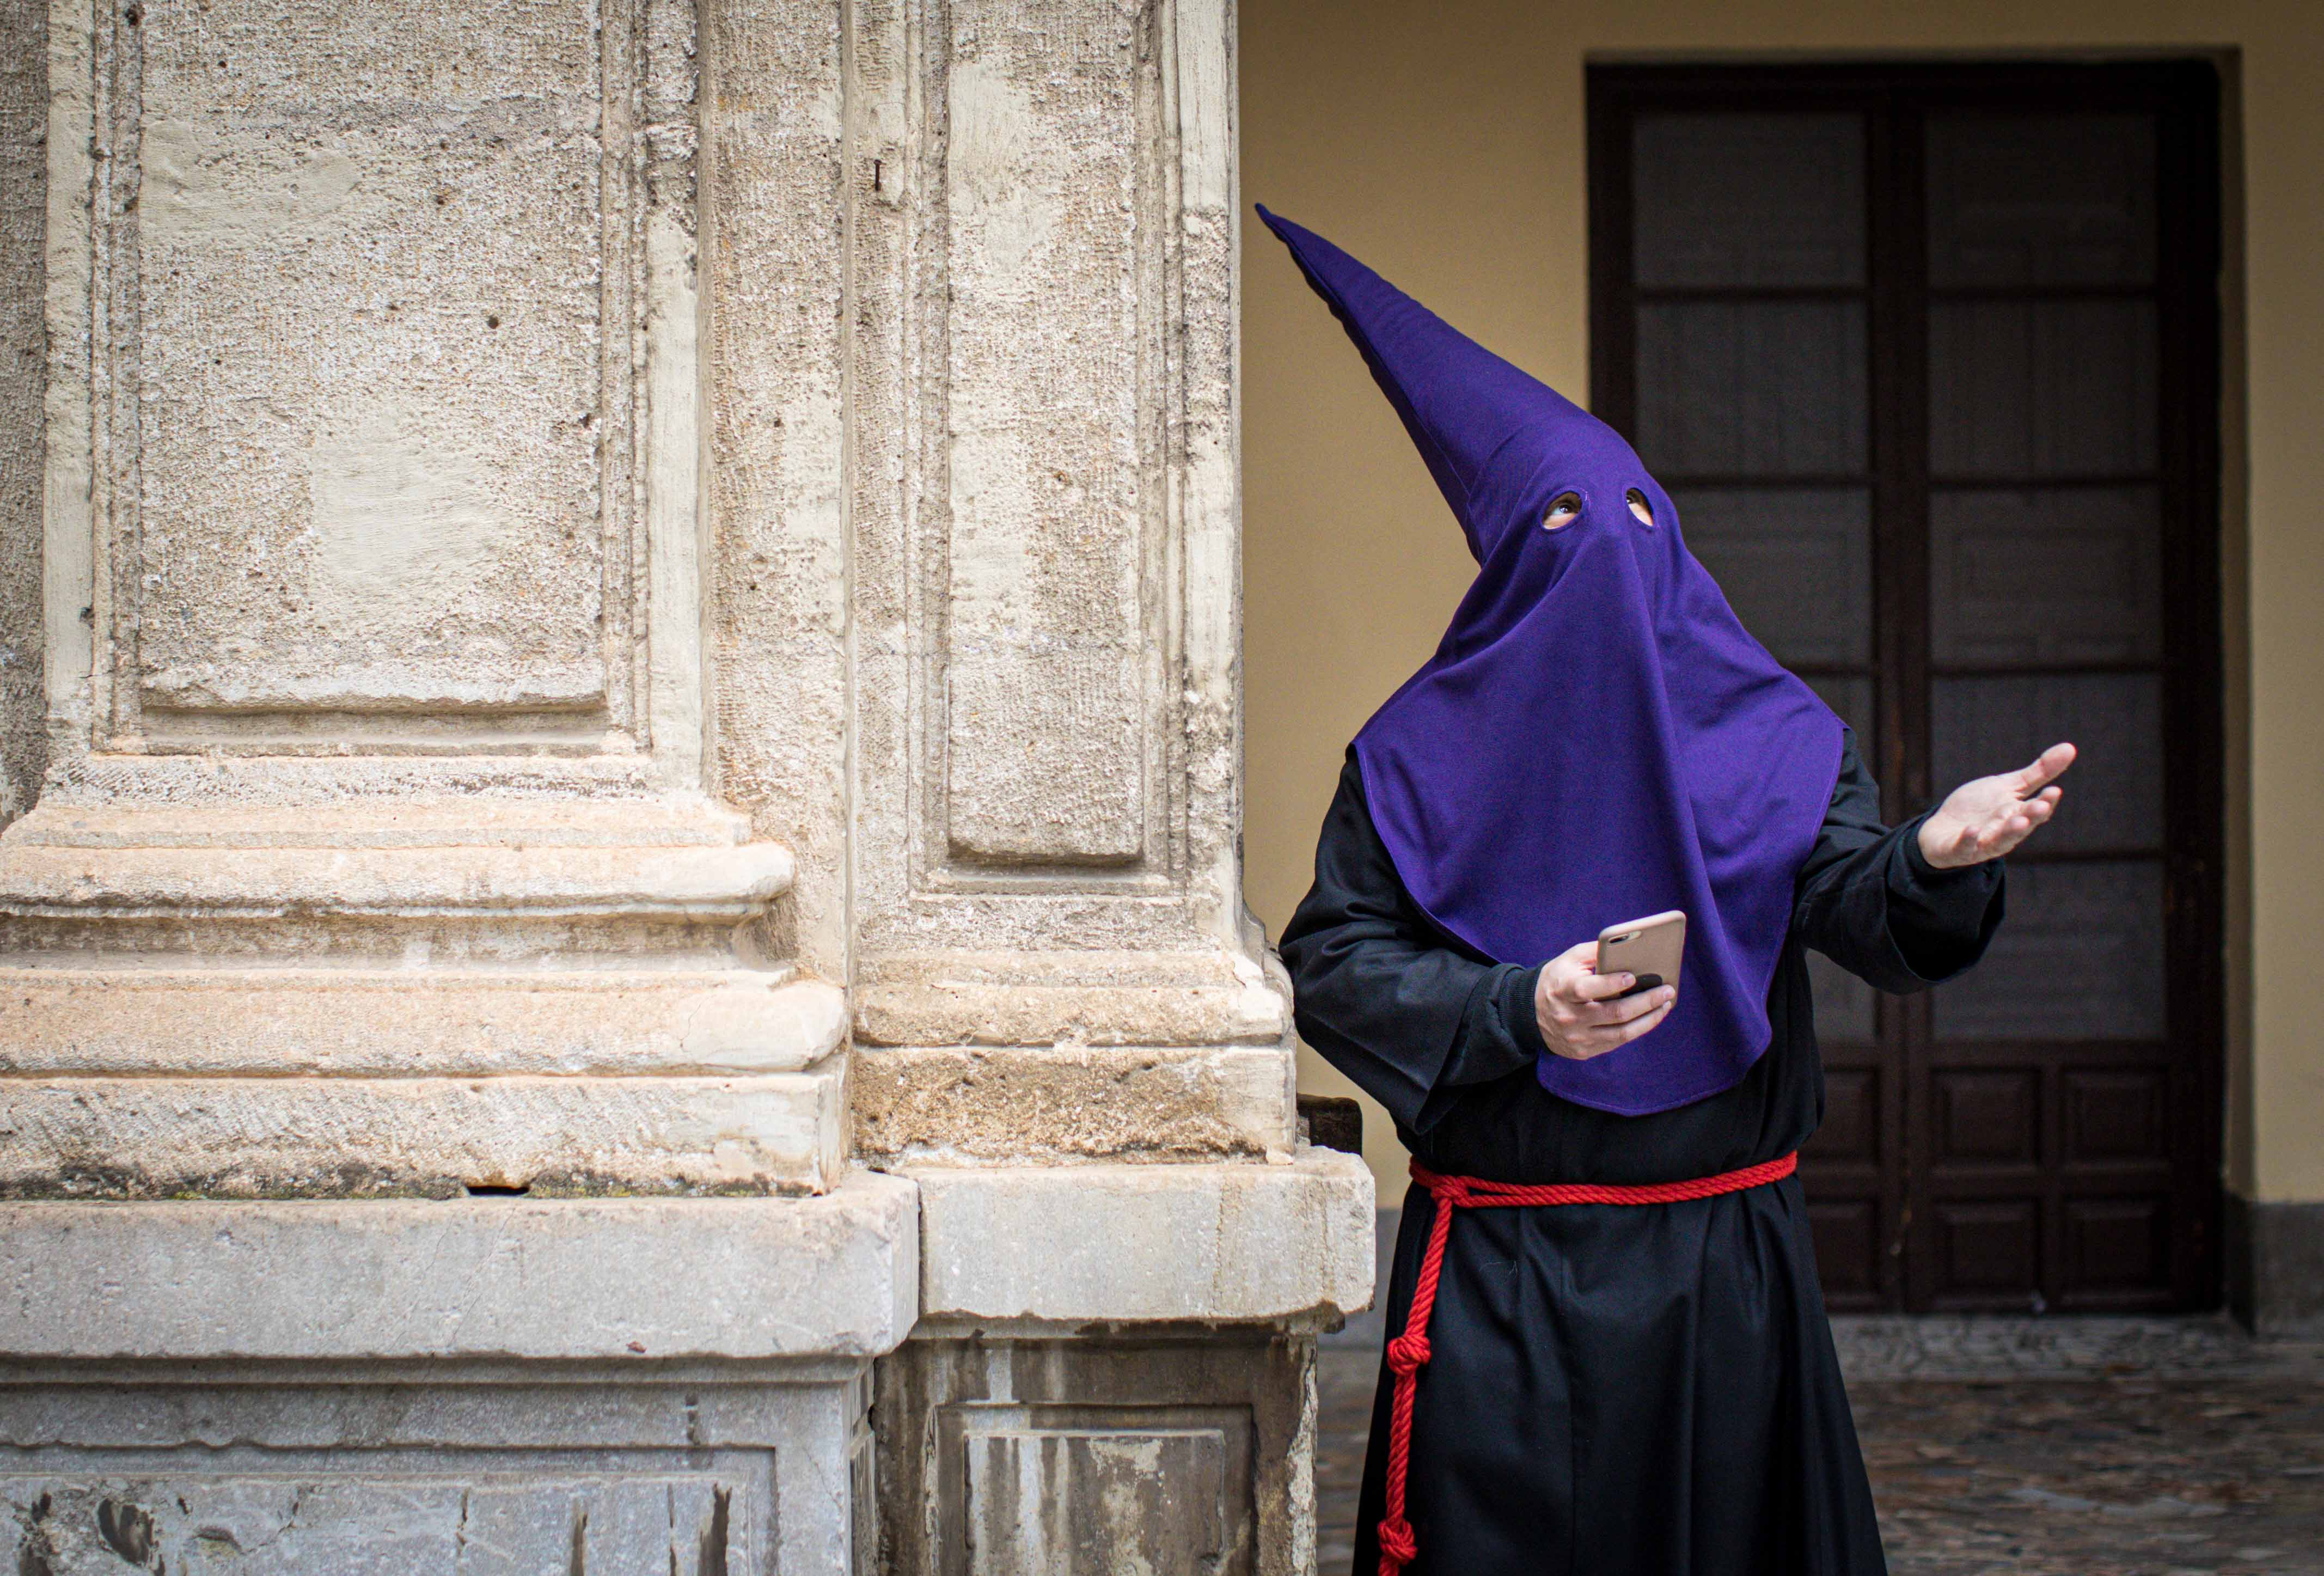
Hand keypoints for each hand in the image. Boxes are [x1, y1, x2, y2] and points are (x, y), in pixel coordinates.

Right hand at [1533, 939, 1676, 1060]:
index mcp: (1562, 990)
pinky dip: (1637, 1029)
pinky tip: (1650, 1017)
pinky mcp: (1584, 1051)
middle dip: (1645, 1002)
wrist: (1530, 1014)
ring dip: (1649, 1019)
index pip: (1587, 989)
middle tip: (1667, 991)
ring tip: (1665, 1005)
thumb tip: (1628, 946)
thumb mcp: (1568, 960)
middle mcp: (1570, 1017)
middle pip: (1614, 1013)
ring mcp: (1577, 1037)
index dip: (1611, 984)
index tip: (1633, 976)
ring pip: (1621, 1033)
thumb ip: (1594, 951)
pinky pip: (1617, 1042)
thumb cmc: (1557, 980)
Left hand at [1917, 742, 2075, 869]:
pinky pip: (1964, 847)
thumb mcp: (2008, 786)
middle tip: (2042, 806)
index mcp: (2018, 815)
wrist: (1943, 829)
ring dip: (2009, 832)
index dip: (2047, 802)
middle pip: (2021, 826)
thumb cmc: (1980, 808)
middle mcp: (2004, 832)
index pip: (2037, 811)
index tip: (2054, 790)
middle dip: (2031, 817)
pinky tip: (1972, 830)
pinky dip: (1969, 840)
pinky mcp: (1958, 849)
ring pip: (1999, 841)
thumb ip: (2038, 773)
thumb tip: (2071, 748)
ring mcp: (1982, 843)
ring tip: (2018, 822)